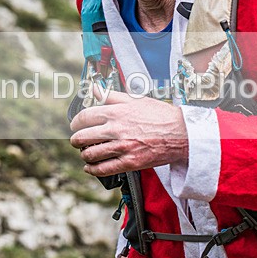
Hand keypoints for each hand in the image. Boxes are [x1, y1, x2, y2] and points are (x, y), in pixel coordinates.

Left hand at [70, 87, 187, 176]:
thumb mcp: (135, 99)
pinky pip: (103, 169)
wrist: (181, 133)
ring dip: (84, 154)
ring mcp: (122, 147)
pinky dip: (92, 169)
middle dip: (76, 140)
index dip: (76, 123)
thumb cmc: (160, 115)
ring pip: (90, 154)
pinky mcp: (129, 162)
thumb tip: (94, 88)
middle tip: (77, 141)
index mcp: (116, 112)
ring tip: (86, 153)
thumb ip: (111, 95)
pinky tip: (90, 167)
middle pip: (82, 137)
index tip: (76, 125)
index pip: (84, 117)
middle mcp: (116, 130)